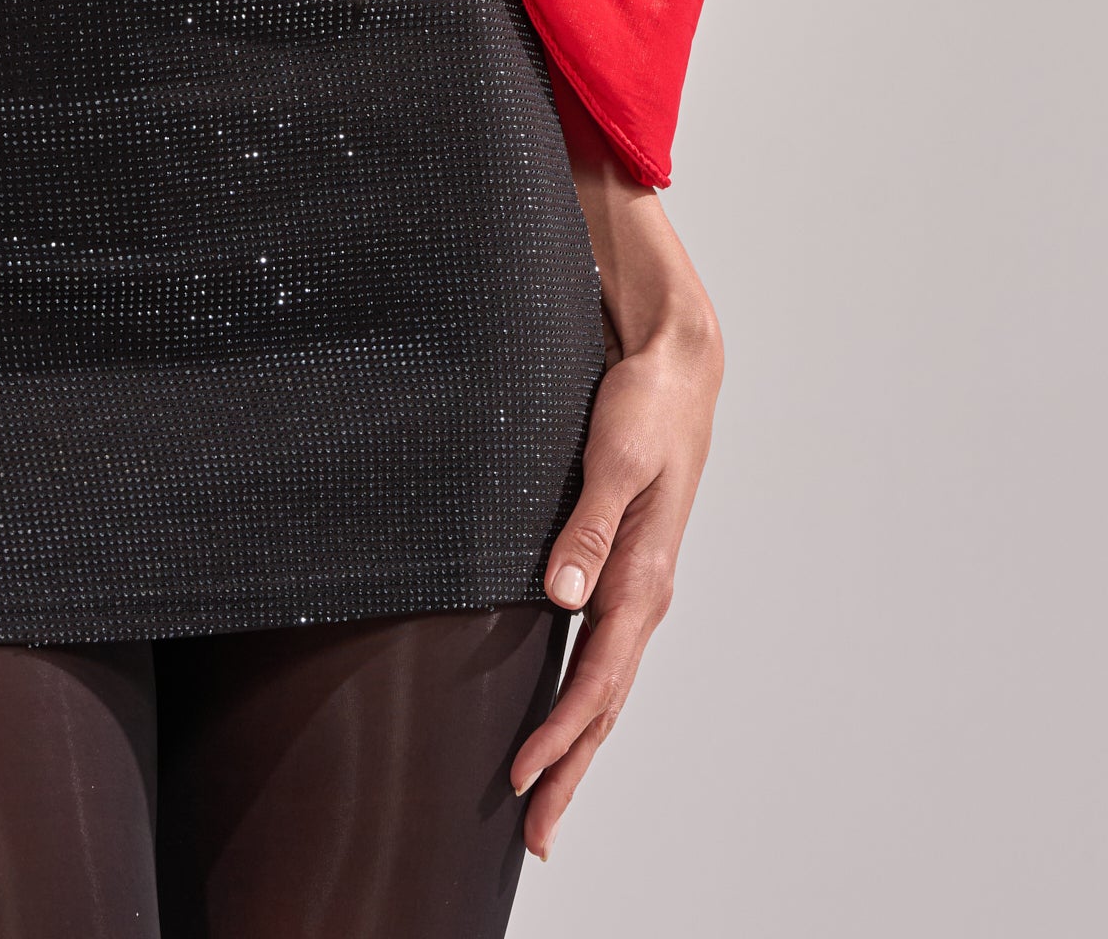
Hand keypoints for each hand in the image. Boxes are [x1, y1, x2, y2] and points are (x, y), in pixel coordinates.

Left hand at [510, 170, 723, 859]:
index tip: (524, 779)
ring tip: (546, 798)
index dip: (561, 734)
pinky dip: (582, 697)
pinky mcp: (621, 565)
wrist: (677, 364)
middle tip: (537, 837)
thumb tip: (561, 595)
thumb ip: (585, 527)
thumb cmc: (646, 405)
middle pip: (605, 702)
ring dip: (577, 743)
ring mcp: (635, 584)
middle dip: (572, 768)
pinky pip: (601, 651)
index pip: (597, 678)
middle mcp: (643, 592)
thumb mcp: (614, 458)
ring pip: (605, 684)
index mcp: (643, 576)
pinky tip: (561, 715)